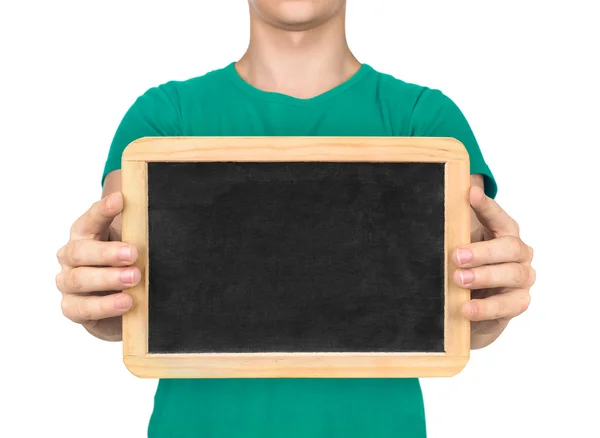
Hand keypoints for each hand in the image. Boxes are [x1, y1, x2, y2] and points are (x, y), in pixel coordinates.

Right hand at [55, 192, 140, 340]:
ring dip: (108, 278)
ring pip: (79, 279)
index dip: (103, 210)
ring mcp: (68, 283)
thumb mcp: (133, 248)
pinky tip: (125, 302)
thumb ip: (136, 234)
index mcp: (85, 235)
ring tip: (133, 279)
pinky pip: (83, 308)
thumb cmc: (126, 268)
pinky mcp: (72, 308)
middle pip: (80, 251)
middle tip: (133, 254)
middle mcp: (71, 257)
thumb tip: (154, 216)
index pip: (90, 220)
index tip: (120, 200)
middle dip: (107, 252)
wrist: (122, 305)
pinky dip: (105, 305)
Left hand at [452, 186, 535, 348]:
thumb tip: (433, 216)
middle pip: (510, 247)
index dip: (486, 206)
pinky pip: (507, 305)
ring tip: (459, 280)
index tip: (470, 194)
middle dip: (482, 252)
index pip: (499, 217)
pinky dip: (485, 307)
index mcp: (505, 234)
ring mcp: (522, 279)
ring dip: (484, 277)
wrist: (472, 306)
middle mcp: (520, 254)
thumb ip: (455, 234)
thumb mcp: (460, 249)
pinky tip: (466, 308)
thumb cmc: (467, 269)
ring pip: (513, 275)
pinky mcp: (518, 303)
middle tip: (456, 256)